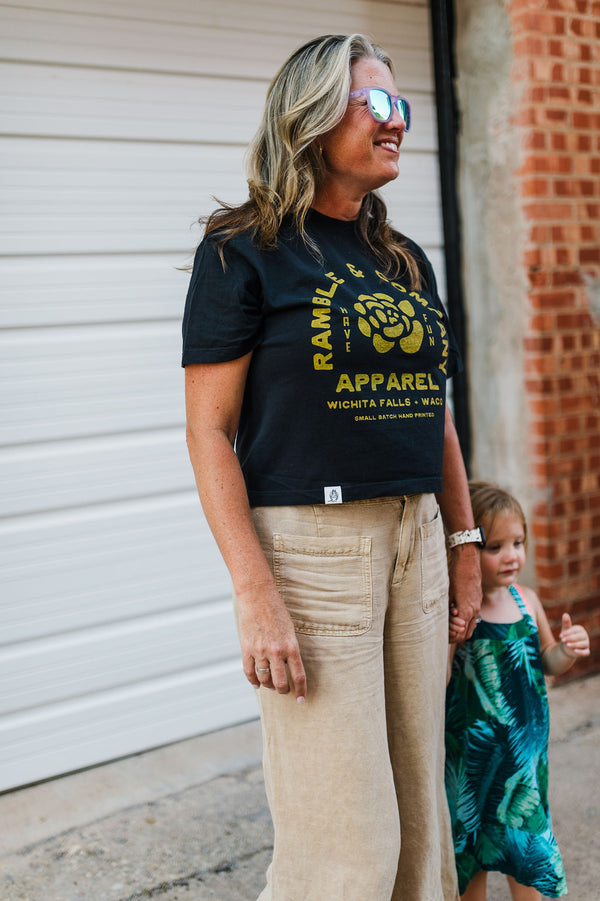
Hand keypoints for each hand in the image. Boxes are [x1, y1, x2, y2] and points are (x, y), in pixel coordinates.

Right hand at [236, 581, 306, 702]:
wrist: (258, 596)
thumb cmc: (277, 610)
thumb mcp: (290, 630)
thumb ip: (290, 649)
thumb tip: (290, 667)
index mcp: (291, 646)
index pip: (299, 676)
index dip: (301, 691)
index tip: (301, 699)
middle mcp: (276, 651)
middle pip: (280, 683)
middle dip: (283, 690)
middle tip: (284, 691)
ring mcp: (260, 651)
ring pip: (264, 680)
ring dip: (268, 685)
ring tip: (270, 685)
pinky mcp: (246, 648)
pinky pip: (249, 672)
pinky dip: (253, 681)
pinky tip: (257, 684)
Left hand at [448, 544, 481, 642]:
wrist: (469, 562)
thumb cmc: (455, 576)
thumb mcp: (446, 593)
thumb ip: (446, 610)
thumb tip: (441, 622)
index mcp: (465, 611)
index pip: (459, 635)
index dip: (450, 638)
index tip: (441, 637)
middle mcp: (474, 611)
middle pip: (466, 634)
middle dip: (455, 637)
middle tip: (444, 635)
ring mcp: (477, 606)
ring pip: (471, 627)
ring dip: (461, 630)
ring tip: (449, 628)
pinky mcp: (478, 601)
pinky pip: (473, 618)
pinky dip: (465, 622)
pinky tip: (456, 617)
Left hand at [559, 612, 589, 657]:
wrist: (567, 647)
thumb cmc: (567, 636)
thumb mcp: (565, 630)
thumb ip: (566, 623)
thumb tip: (565, 614)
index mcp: (580, 629)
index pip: (576, 630)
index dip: (568, 633)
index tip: (560, 636)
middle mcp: (585, 636)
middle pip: (580, 637)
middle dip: (571, 638)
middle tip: (562, 640)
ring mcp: (586, 644)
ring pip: (583, 644)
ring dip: (575, 644)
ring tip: (567, 645)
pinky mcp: (586, 651)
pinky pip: (586, 652)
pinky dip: (581, 652)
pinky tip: (575, 651)